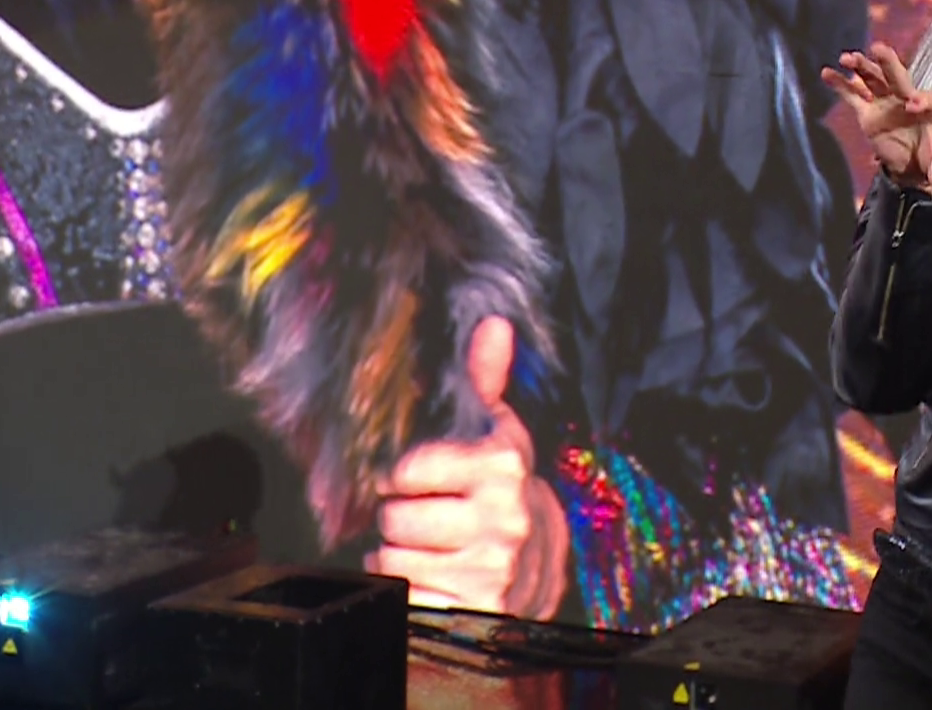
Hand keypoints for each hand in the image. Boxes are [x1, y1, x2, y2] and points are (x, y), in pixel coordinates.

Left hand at [366, 317, 570, 619]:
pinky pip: (406, 597)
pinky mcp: (476, 608)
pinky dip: (409, 590)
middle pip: (395, 517)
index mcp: (502, 467)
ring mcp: (492, 568)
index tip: (414, 478)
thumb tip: (493, 322)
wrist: (538, 564)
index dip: (400, 474)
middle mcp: (503, 519)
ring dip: (399, 555)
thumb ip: (484, 379)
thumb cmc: (499, 490)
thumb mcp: (496, 434)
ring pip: (393, 558)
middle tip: (426, 518)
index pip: (409, 469)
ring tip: (429, 547)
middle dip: (400, 518)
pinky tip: (432, 576)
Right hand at [821, 42, 931, 196]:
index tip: (912, 105)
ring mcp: (887, 103)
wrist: (916, 169)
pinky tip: (827, 73)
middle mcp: (909, 98)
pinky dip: (841, 85)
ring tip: (848, 58)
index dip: (920, 99)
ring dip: (862, 68)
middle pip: (898, 77)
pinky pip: (853, 97)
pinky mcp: (869, 114)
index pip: (927, 99)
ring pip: (874, 81)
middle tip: (879, 48)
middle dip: (889, 63)